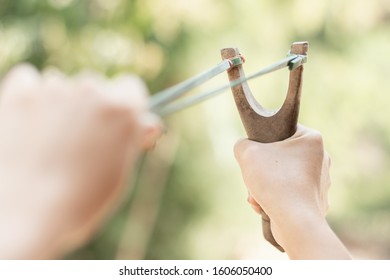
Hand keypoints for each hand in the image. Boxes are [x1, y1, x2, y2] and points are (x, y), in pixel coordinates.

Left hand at [0, 65, 160, 258]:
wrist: (26, 217)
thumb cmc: (81, 201)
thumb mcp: (120, 172)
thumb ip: (134, 139)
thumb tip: (149, 121)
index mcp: (124, 109)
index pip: (131, 86)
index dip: (125, 104)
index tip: (115, 120)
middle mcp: (93, 90)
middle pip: (96, 85)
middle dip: (91, 105)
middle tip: (79, 139)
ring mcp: (55, 89)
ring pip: (62, 84)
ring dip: (59, 103)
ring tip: (49, 140)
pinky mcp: (20, 92)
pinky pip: (29, 79)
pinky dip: (30, 96)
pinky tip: (28, 123)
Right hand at [234, 125, 350, 258]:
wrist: (295, 221)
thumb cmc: (275, 181)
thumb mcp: (247, 153)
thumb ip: (242, 144)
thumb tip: (244, 149)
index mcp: (312, 140)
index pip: (283, 130)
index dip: (264, 140)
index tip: (255, 153)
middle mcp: (321, 158)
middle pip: (280, 157)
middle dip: (261, 170)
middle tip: (252, 178)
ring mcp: (320, 181)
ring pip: (282, 177)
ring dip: (264, 186)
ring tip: (255, 197)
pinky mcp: (316, 201)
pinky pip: (289, 194)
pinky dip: (274, 199)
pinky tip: (263, 206)